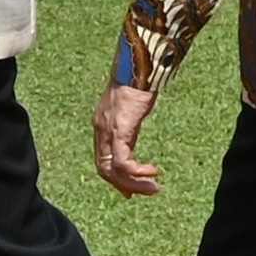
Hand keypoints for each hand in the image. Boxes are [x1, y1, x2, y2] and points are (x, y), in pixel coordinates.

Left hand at [92, 76, 161, 197]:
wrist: (139, 63)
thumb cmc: (138, 78)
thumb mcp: (131, 105)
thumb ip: (129, 120)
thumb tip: (134, 126)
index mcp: (102, 124)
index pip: (103, 160)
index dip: (115, 178)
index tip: (132, 189)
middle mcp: (101, 129)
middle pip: (104, 169)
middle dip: (125, 185)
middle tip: (146, 191)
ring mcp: (108, 130)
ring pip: (113, 171)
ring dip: (134, 183)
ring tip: (153, 187)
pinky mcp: (120, 130)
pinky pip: (123, 162)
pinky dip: (136, 172)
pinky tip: (153, 171)